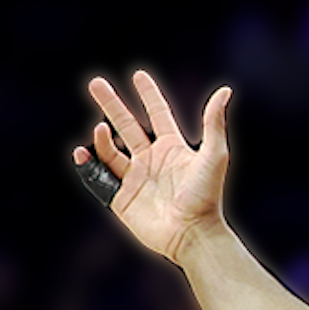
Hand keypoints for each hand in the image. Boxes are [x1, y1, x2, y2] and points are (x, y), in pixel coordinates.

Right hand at [76, 70, 232, 267]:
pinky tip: (83, 153)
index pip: (158, 114)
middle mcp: (152, 161)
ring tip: (100, 129)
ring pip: (110, 151)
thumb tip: (225, 90)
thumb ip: (214, 122)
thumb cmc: (206, 197)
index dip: (148, 94)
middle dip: (111, 104)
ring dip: (101, 137)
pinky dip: (89, 165)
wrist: (193, 235)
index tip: (138, 74)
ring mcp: (135, 179)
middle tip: (94, 83)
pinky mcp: (122, 199)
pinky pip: (99, 178)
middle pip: (127, 125)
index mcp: (172, 149)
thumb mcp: (214, 156)